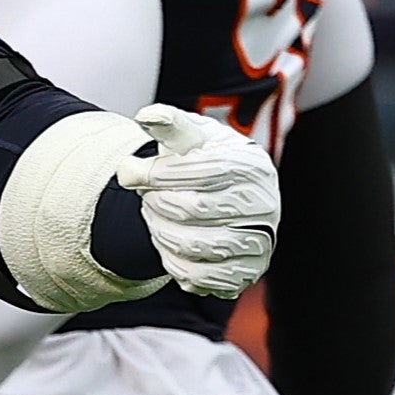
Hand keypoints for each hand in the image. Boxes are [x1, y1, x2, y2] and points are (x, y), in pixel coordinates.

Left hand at [116, 105, 277, 298]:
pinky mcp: (245, 272)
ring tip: (157, 219)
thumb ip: (169, 124)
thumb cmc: (203, 160)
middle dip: (156, 203)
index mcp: (250, 166)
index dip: (157, 174)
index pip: (201, 172)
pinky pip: (201, 278)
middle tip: (148, 197)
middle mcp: (264, 205)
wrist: (223, 195)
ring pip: (196, 247)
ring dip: (161, 233)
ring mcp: (259, 242)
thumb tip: (148, 116)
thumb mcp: (189, 136)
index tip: (129, 172)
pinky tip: (169, 244)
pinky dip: (173, 263)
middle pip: (194, 209)